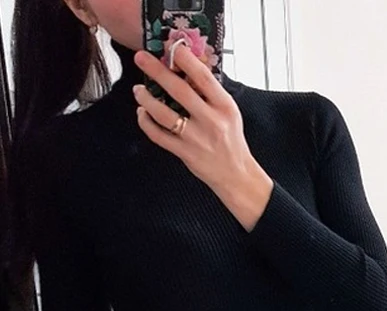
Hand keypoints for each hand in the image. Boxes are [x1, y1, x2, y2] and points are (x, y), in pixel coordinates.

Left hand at [132, 44, 273, 230]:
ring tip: (138, 89)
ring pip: (163, 114)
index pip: (204, 77)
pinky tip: (142, 113)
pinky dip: (146, 122)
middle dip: (156, 71)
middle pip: (179, 91)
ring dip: (146, 99)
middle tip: (141, 58)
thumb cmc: (231, 141)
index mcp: (225, 107)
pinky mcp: (185, 153)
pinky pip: (158, 135)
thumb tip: (185, 68)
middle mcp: (212, 121)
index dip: (185, 59)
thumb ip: (210, 94)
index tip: (171, 47)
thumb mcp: (229, 113)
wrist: (237, 175)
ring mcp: (197, 139)